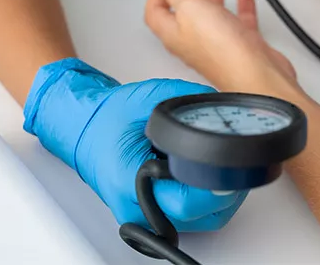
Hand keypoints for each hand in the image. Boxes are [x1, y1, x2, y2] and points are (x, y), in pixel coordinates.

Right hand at [24, 58, 246, 229]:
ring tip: (222, 167)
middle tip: (236, 162)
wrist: (82, 129)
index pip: (187, 200)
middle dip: (227, 188)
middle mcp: (136, 207)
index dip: (218, 186)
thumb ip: (187, 101)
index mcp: (131, 180)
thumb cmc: (108, 116)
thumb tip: (223, 107)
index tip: (234, 168)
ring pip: (202, 221)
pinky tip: (207, 177)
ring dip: (220, 197)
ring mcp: (143, 217)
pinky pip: (191, 218)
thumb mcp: (150, 98)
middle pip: (202, 215)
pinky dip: (207, 201)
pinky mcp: (151, 217)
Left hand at [144, 0, 296, 92]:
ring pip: (213, 9)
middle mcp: (194, 39)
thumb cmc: (223, 49)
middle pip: (187, 5)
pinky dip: (239, 2)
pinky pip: (239, 18)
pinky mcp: (243, 44)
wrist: (257, 74)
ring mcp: (219, 42)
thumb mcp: (191, 8)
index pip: (157, 9)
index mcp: (174, 33)